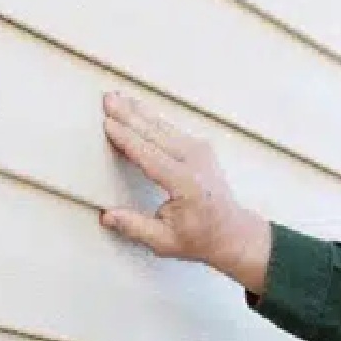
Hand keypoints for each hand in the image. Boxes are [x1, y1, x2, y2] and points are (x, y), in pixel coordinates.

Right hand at [100, 91, 272, 292]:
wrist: (232, 232)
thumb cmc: (201, 237)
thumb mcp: (164, 241)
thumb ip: (135, 227)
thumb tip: (107, 216)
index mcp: (186, 184)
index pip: (149, 155)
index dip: (126, 138)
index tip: (108, 124)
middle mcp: (196, 162)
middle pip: (155, 133)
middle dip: (129, 115)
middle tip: (108, 100)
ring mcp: (201, 152)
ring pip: (163, 126)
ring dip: (139, 111)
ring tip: (118, 98)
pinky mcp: (201, 148)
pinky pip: (171, 129)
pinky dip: (152, 119)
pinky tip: (138, 110)